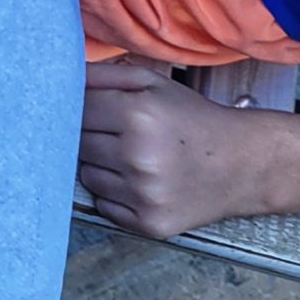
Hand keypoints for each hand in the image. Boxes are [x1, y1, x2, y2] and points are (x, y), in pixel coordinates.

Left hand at [78, 58, 299, 237]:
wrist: (243, 165)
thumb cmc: (191, 118)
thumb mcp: (152, 82)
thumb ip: (102, 75)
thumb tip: (56, 77)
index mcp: (138, 116)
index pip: (75, 111)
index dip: (79, 108)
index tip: (93, 109)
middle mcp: (139, 158)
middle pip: (76, 144)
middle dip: (89, 136)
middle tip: (114, 132)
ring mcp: (144, 195)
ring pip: (85, 175)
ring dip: (99, 165)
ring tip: (130, 156)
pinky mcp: (149, 224)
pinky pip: (102, 204)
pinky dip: (112, 193)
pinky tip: (138, 181)